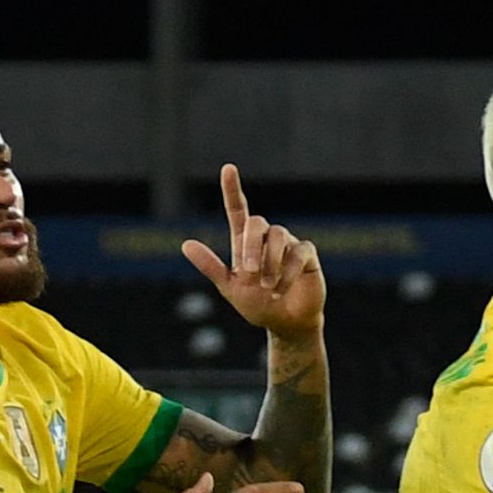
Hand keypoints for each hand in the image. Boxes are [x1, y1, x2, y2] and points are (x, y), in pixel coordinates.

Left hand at [179, 164, 325, 344]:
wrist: (284, 324)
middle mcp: (267, 238)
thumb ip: (210, 266)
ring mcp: (289, 244)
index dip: (232, 189)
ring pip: (279, 235)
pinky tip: (279, 290)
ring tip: (267, 287)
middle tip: (248, 273)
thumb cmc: (256, 304)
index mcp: (245, 243)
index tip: (228, 168)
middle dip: (251, 247)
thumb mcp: (229, 287)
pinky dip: (287, 273)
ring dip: (270, 263)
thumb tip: (185, 244)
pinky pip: (299, 253)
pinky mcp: (307, 255)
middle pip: (258, 222)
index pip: (237, 209)